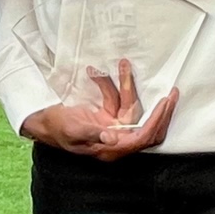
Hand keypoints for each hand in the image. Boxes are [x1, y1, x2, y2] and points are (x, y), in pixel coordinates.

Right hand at [21, 60, 176, 160]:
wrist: (41, 123)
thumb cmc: (55, 129)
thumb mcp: (71, 129)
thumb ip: (93, 133)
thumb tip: (113, 138)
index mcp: (110, 149)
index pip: (141, 138)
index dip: (155, 122)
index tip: (165, 104)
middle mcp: (115, 140)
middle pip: (147, 128)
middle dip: (160, 111)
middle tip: (172, 93)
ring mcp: (111, 127)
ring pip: (130, 107)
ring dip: (127, 85)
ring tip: (123, 64)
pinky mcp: (105, 117)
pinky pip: (115, 99)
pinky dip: (109, 85)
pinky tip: (94, 71)